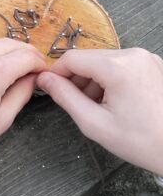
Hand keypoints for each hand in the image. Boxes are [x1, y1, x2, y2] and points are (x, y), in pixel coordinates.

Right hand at [36, 47, 162, 175]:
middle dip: (77, 79)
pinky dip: (110, 79)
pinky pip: (121, 64)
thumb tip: (43, 79)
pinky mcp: (153, 64)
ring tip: (98, 107)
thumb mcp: (94, 123)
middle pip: (89, 58)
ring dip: (93, 80)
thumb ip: (65, 97)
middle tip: (77, 105)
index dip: (56, 73)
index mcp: (118, 67)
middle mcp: (134, 54)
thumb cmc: (142, 141)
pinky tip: (115, 102)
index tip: (50, 89)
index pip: (72, 58)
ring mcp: (146, 58)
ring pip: (104, 61)